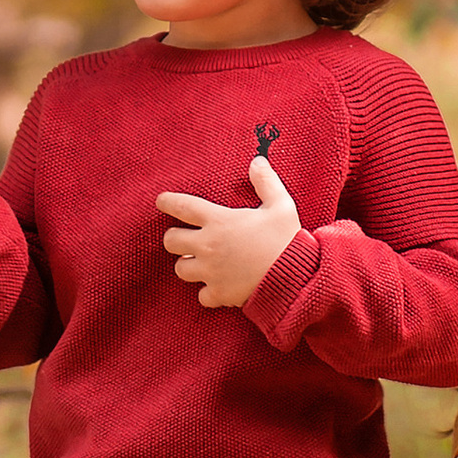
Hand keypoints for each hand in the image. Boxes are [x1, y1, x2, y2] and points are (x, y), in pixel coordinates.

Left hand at [156, 154, 301, 310]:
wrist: (295, 278)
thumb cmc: (287, 239)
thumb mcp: (281, 205)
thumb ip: (266, 182)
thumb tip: (257, 161)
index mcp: (219, 221)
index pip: (182, 207)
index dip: (167, 202)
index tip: (161, 201)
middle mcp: (209, 246)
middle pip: (171, 241)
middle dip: (175, 238)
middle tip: (186, 237)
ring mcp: (211, 272)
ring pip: (180, 269)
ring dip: (188, 264)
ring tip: (200, 261)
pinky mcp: (219, 293)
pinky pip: (201, 295)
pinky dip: (207, 292)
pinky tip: (218, 285)